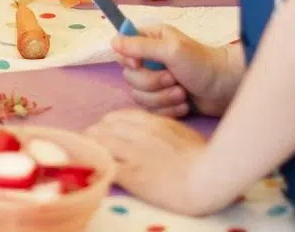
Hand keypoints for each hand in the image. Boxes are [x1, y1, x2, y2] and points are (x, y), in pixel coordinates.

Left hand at [87, 109, 221, 215]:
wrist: (208, 177)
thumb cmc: (204, 157)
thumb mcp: (183, 132)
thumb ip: (165, 128)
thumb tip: (158, 132)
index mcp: (152, 122)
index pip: (118, 117)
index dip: (106, 124)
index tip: (104, 131)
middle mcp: (138, 133)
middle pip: (104, 128)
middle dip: (94, 135)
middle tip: (89, 142)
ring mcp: (133, 153)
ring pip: (100, 143)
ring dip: (91, 148)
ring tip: (86, 154)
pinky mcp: (131, 173)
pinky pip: (104, 165)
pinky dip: (97, 166)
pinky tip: (95, 169)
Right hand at [113, 25, 242, 117]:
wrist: (226, 89)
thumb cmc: (202, 63)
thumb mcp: (171, 50)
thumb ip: (141, 46)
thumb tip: (113, 41)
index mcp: (150, 40)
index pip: (121, 48)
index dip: (127, 59)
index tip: (140, 64)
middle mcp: (150, 59)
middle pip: (129, 76)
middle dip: (151, 83)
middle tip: (173, 78)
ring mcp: (156, 82)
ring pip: (139, 96)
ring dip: (162, 97)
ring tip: (182, 93)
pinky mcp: (163, 101)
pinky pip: (151, 110)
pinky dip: (168, 109)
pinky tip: (184, 105)